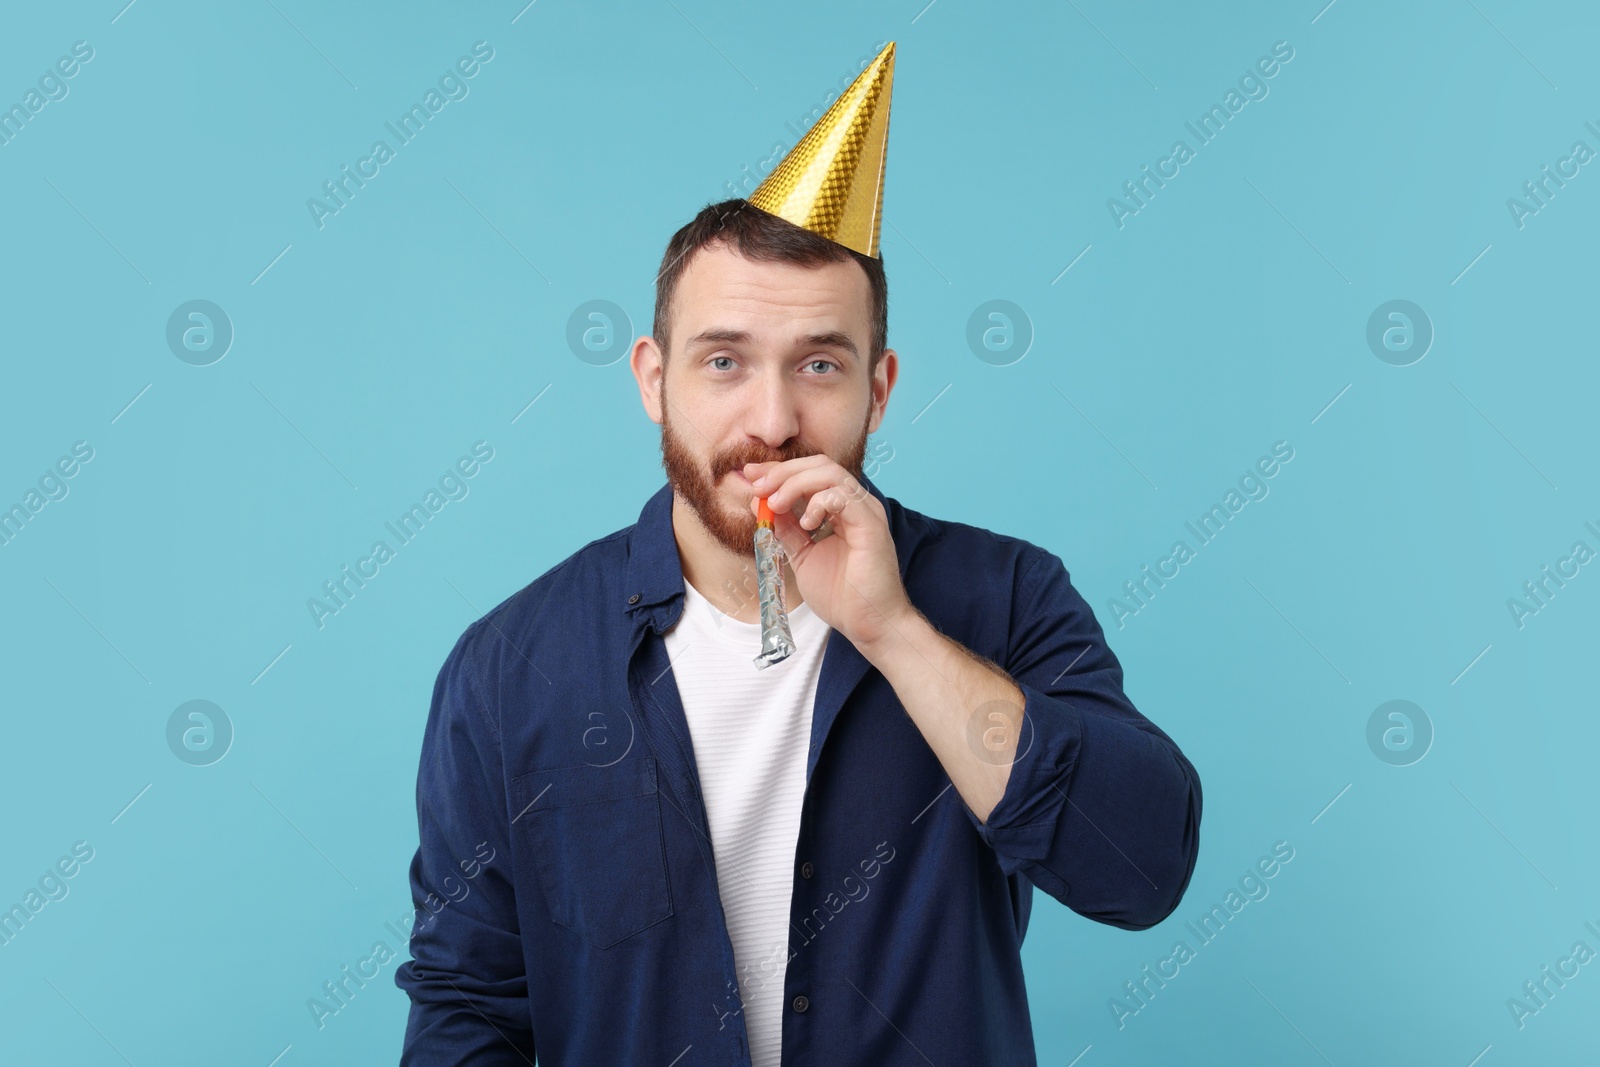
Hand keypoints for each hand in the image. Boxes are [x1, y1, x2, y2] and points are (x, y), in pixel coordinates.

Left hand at [744, 456, 915, 650]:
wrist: (866, 624)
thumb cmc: (841, 595)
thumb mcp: (802, 555)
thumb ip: (786, 529)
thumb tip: (761, 504)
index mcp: (840, 509)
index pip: (809, 473)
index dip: (778, 470)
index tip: (751, 474)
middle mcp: (855, 504)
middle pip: (819, 465)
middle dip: (782, 471)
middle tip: (758, 487)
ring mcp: (865, 512)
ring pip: (830, 473)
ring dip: (795, 483)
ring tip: (775, 504)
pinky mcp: (871, 525)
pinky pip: (844, 497)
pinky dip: (818, 502)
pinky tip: (806, 523)